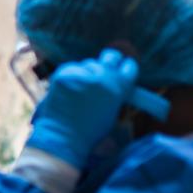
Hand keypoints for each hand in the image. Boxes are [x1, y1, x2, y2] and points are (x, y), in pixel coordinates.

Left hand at [26, 49, 138, 168]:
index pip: (129, 66)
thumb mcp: (112, 112)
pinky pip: (72, 68)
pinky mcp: (65, 73)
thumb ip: (115, 93)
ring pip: (89, 64)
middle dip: (110, 60)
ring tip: (80, 90)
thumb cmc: (89, 131)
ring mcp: (83, 74)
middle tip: (105, 67)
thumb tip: (115, 79)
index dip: (125, 68)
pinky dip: (71, 76)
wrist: (63, 136)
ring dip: (87, 72)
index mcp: (119, 88)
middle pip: (111, 57)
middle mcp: (103, 77)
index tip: (122, 68)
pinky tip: (68, 90)